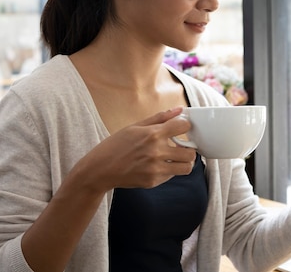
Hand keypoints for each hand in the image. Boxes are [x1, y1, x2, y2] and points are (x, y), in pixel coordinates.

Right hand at [79, 107, 195, 191]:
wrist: (100, 169)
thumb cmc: (116, 145)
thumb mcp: (135, 126)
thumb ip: (160, 118)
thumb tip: (179, 110)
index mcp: (153, 134)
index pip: (184, 126)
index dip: (185, 125)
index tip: (182, 127)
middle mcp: (157, 152)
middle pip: (191, 152)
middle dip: (189, 148)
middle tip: (181, 146)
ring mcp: (156, 169)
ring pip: (186, 168)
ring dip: (184, 162)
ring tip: (175, 158)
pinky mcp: (153, 181)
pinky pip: (172, 176)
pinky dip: (169, 170)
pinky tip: (158, 165)